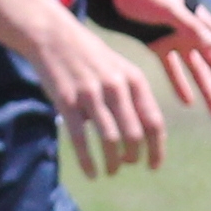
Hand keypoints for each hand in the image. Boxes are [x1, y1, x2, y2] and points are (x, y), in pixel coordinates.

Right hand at [30, 7, 173, 176]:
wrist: (54, 36)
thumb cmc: (91, 58)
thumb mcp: (120, 70)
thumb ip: (133, 99)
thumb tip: (143, 140)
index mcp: (134, 79)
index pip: (153, 122)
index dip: (156, 149)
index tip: (153, 167)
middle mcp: (116, 87)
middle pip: (134, 135)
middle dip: (133, 157)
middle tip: (126, 165)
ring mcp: (91, 94)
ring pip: (110, 139)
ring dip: (113, 163)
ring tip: (110, 172)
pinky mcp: (67, 101)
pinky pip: (81, 139)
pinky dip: (88, 162)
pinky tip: (91, 174)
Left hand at [110, 0, 210, 122]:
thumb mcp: (167, 8)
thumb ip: (191, 26)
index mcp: (200, 21)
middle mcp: (193, 32)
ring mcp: (176, 39)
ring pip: (198, 71)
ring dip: (209, 93)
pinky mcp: (158, 44)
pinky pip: (174, 69)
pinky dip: (181, 85)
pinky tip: (187, 102)